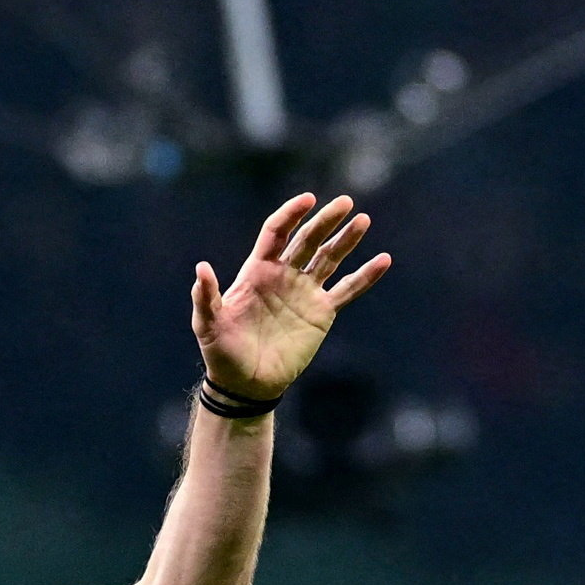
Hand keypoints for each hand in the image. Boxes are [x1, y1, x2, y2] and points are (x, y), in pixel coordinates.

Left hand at [194, 193, 388, 402]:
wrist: (245, 384)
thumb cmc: (222, 353)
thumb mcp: (207, 325)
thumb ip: (206, 297)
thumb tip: (201, 269)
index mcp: (257, 271)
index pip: (276, 232)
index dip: (291, 214)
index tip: (308, 200)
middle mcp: (284, 275)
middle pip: (308, 240)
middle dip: (326, 220)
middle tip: (346, 202)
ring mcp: (305, 292)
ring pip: (330, 258)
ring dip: (347, 239)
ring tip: (363, 221)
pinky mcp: (322, 312)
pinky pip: (347, 290)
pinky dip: (365, 276)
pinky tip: (383, 260)